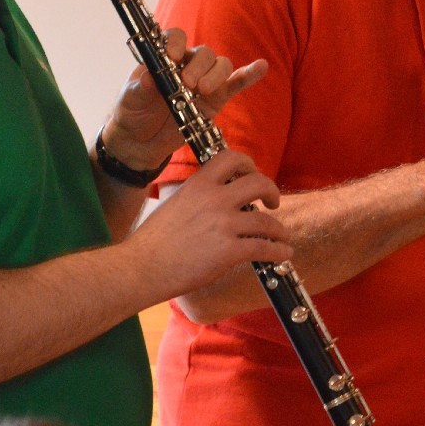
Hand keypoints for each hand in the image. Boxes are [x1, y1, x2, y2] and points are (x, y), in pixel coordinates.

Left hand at [101, 27, 268, 171]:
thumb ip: (140, 87)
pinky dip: (249, 75)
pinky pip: (236, 83)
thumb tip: (149, 78)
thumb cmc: (133, 112)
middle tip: (187, 83)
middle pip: (203, 53)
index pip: (175, 38)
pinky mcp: (217, 99)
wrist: (140, 141)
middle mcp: (188, 64)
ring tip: (203, 90)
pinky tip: (261, 67)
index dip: (176, 44)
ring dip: (215, 75)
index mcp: (165, 57)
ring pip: (220, 66)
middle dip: (198, 66)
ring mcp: (205, 81)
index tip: (171, 57)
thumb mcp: (130, 98)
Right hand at [127, 150, 291, 297]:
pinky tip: (283, 253)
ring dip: (279, 229)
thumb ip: (198, 196)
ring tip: (280, 235)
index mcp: (199, 184)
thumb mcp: (174, 202)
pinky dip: (278, 250)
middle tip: (273, 203)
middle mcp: (214, 199)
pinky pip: (264, 248)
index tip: (252, 174)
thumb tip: (215, 196)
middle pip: (259, 183)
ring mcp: (223, 225)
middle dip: (272, 192)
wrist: (141, 267)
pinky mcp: (228, 251)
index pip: (232, 158)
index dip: (249, 164)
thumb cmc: (153, 241)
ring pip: (267, 221)